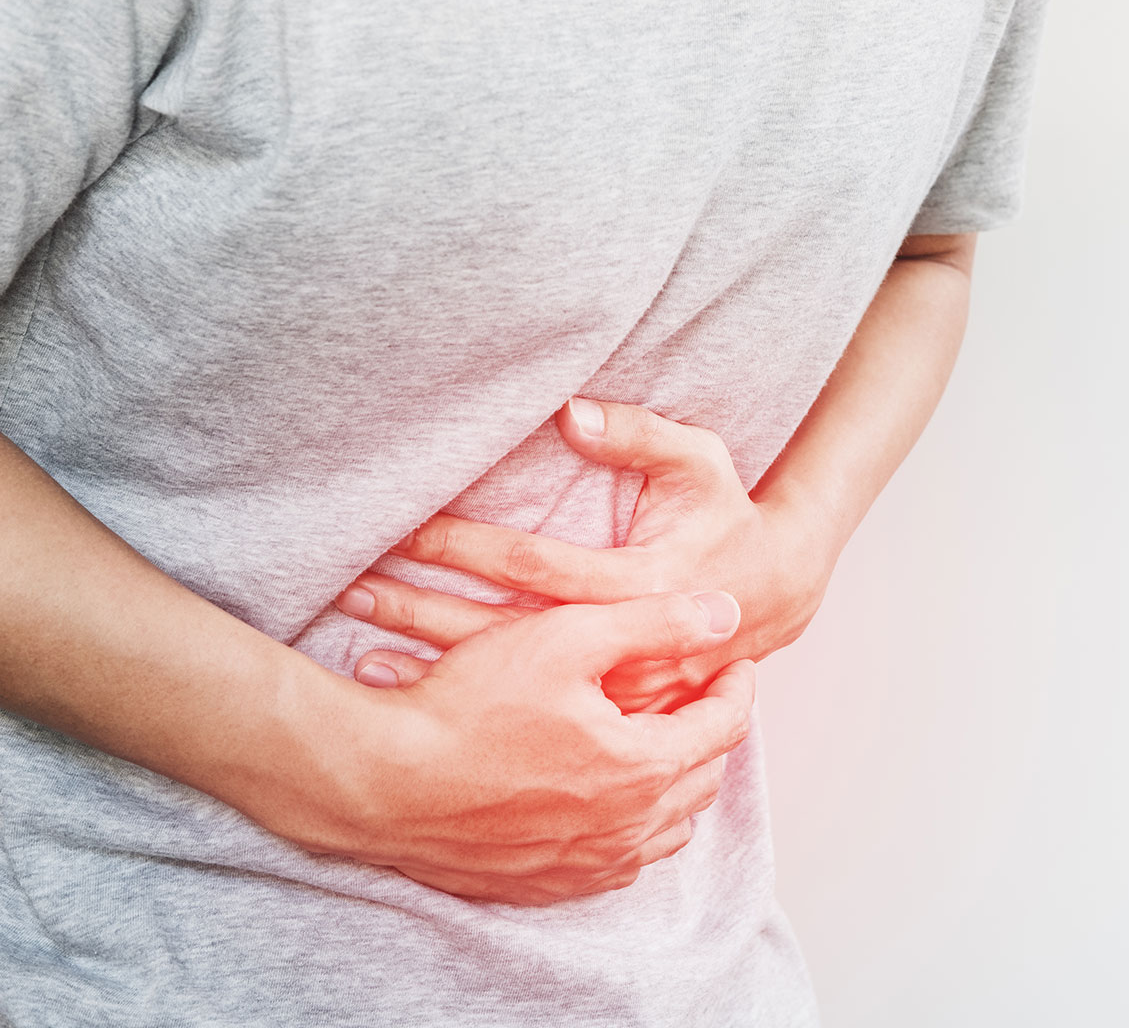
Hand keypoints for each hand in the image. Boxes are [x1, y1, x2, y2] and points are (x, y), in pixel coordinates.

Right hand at [282, 589, 754, 904]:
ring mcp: (585, 865)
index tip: (735, 662)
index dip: (736, 687)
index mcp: (642, 766)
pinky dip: (634, 828)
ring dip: (678, 785)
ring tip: (662, 743)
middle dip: (711, 733)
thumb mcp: (567, 635)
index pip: (723, 727)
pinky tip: (612, 798)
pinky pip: (618, 864)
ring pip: (666, 831)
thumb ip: (654, 623)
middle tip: (700, 696)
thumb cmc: (469, 703)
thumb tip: (729, 615)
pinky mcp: (545, 885)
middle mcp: (625, 828)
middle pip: (702, 781)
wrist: (382, 780)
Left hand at [336, 398, 833, 711]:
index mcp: (641, 584)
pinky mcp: (613, 713)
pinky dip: (472, 705)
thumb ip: (639, 434)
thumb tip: (570, 413)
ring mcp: (619, 690)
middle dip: (424, 610)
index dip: (465, 548)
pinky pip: (531, 715)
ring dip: (436, 667)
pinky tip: (415, 696)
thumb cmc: (728, 517)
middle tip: (352, 592)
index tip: (403, 530)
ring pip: (513, 687)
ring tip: (360, 655)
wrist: (776, 592)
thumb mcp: (701, 462)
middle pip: (504, 634)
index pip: (532, 566)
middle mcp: (626, 647)